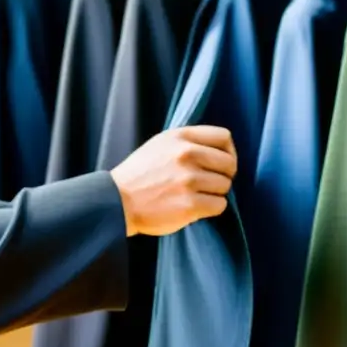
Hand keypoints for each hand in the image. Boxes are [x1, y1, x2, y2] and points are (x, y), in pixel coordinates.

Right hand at [110, 126, 237, 236]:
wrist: (117, 201)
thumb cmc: (139, 174)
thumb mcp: (160, 145)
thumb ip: (188, 142)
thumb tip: (221, 151)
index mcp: (180, 137)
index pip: (224, 137)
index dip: (228, 152)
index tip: (221, 163)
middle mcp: (186, 155)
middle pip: (229, 164)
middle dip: (223, 175)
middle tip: (208, 184)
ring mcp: (188, 180)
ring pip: (225, 186)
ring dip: (214, 193)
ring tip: (195, 195)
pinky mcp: (189, 205)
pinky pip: (219, 205)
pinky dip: (210, 208)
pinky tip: (194, 207)